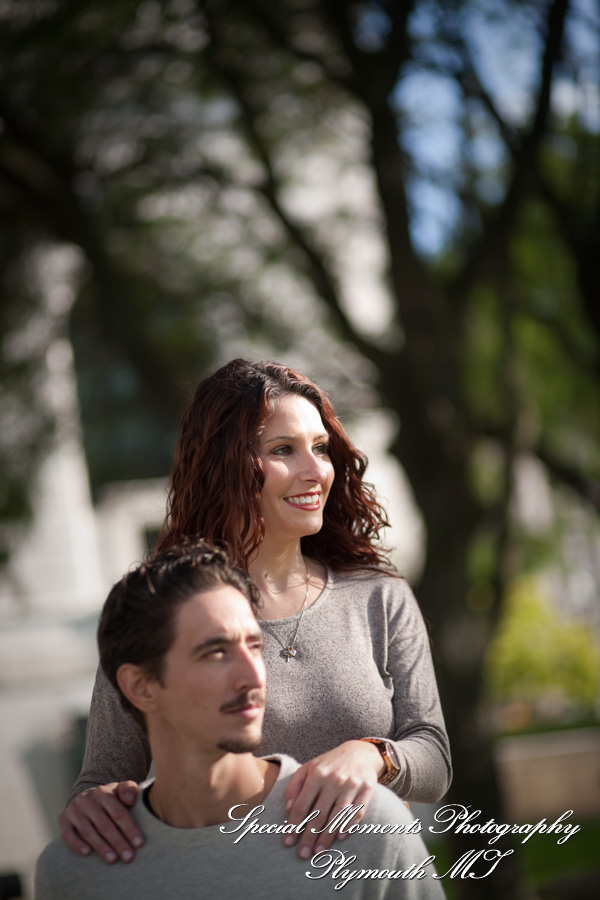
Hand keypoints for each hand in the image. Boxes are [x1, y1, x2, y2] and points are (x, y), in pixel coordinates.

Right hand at [58, 781, 142, 863]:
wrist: (87, 799)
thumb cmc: (110, 799)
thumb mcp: (120, 790)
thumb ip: (129, 790)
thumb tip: (130, 799)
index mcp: (103, 792)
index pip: (118, 812)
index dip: (129, 828)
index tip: (139, 844)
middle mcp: (86, 799)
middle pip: (104, 824)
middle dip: (118, 842)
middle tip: (128, 857)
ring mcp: (73, 810)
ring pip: (88, 831)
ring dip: (101, 847)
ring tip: (113, 860)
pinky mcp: (63, 820)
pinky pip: (67, 834)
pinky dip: (77, 844)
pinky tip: (87, 853)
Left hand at [283, 740, 382, 858]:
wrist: (359, 752)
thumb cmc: (329, 763)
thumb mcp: (309, 767)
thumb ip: (295, 785)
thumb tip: (288, 809)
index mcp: (317, 774)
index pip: (302, 804)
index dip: (294, 824)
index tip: (288, 841)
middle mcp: (334, 779)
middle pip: (319, 814)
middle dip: (309, 836)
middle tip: (303, 855)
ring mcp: (351, 784)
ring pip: (337, 816)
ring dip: (327, 836)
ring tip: (318, 851)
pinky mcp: (367, 788)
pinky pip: (358, 811)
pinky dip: (349, 825)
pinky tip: (340, 836)